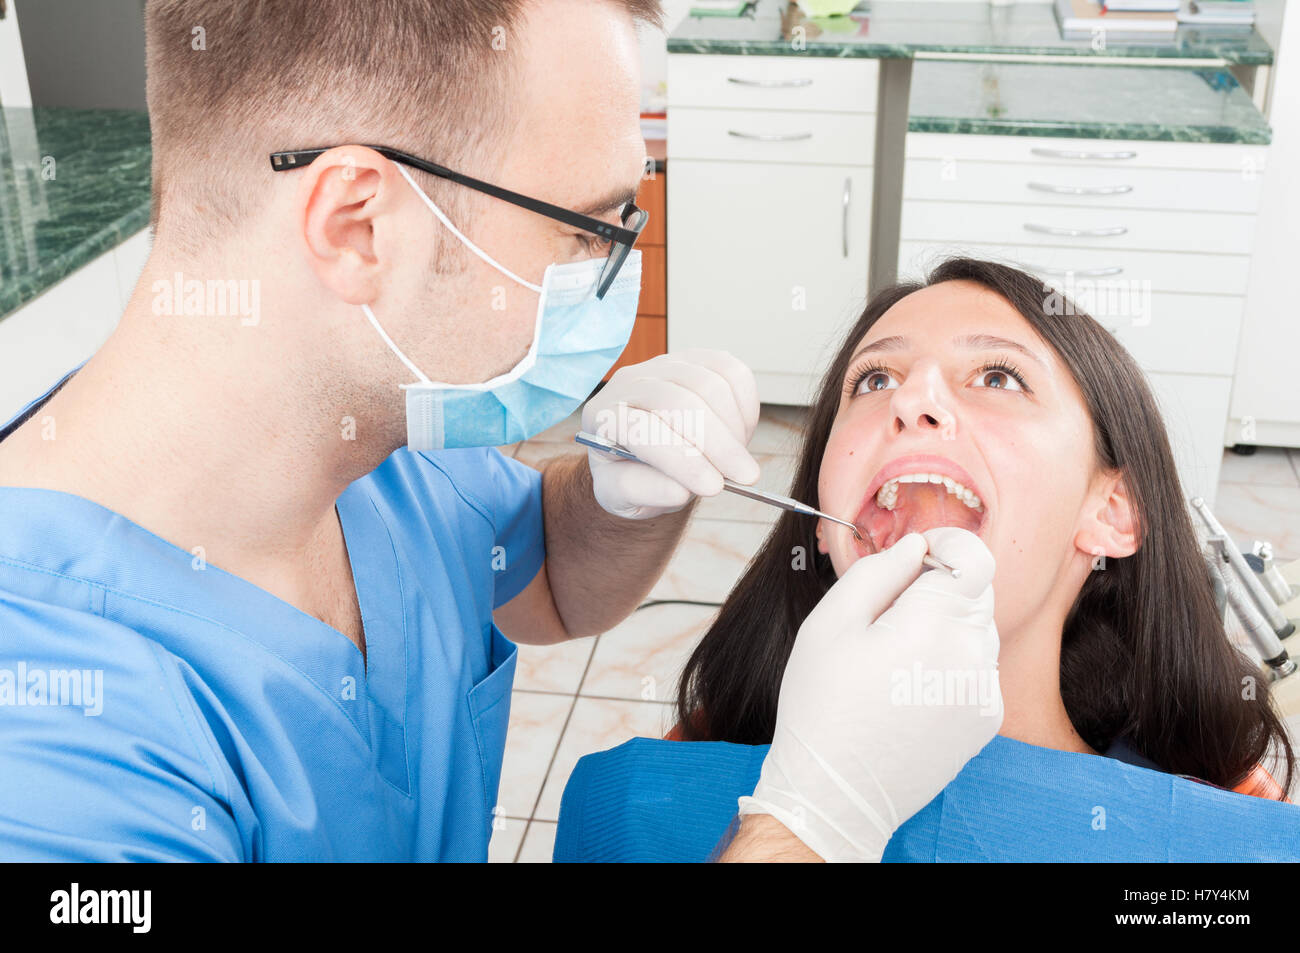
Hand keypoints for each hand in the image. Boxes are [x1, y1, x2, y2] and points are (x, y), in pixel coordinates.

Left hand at [582, 350, 760, 519]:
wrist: (643, 453)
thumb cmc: (630, 474)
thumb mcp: (623, 497)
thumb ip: (645, 492)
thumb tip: (680, 489)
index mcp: (603, 417)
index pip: (641, 430)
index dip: (681, 459)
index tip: (713, 487)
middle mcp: (629, 382)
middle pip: (679, 402)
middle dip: (718, 443)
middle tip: (745, 477)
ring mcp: (664, 365)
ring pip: (709, 385)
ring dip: (734, 428)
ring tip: (737, 462)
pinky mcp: (696, 359)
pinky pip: (730, 371)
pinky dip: (745, 406)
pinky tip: (740, 434)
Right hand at [738, 527, 1002, 861]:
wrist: (836, 792)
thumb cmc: (822, 706)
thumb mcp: (829, 624)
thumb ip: (877, 573)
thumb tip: (913, 546)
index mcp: (933, 624)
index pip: (975, 559)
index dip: (948, 544)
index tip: (919, 552)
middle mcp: (971, 655)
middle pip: (976, 591)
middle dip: (939, 587)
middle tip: (888, 611)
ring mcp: (983, 691)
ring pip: (978, 628)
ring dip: (947, 623)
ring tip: (896, 654)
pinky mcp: (985, 719)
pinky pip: (977, 667)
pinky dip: (952, 661)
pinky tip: (910, 683)